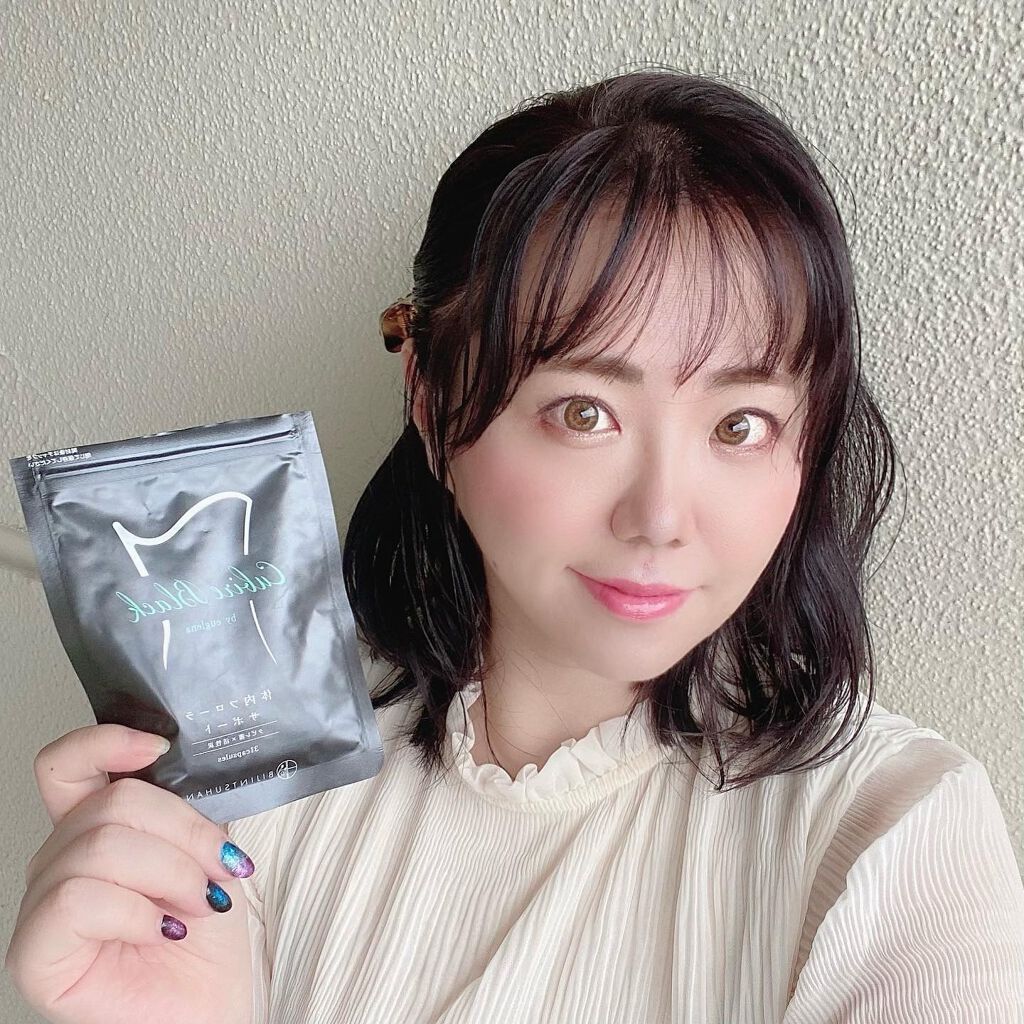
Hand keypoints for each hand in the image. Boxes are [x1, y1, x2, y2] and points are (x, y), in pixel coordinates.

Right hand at [4, 724, 254, 1023]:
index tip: (159, 748)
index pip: (67, 763)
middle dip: (185, 833)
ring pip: (103, 846)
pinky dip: (137, 911)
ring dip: (172, 874)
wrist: (210, 1005)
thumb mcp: (205, 847)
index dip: (105, 741)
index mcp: (93, 827)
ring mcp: (41, 907)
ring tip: (197, 905)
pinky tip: (161, 932)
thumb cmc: (207, 931)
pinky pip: (79, 898)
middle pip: (111, 803)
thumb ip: (185, 805)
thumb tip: (189, 760)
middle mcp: (60, 860)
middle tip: (217, 870)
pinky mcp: (35, 954)